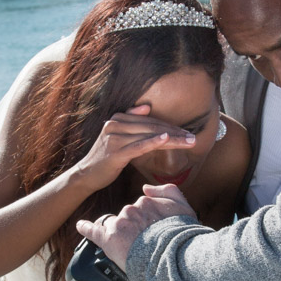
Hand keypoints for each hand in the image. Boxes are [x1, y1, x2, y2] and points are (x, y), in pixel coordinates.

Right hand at [73, 105, 195, 192]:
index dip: (170, 125)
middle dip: (175, 132)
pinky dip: (153, 142)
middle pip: (152, 126)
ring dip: (172, 138)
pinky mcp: (116, 153)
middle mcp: (115, 125)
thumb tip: (147, 106)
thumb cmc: (105, 156)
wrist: (87, 174)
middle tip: (193, 137)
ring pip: (149, 136)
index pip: (150, 120)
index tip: (186, 131)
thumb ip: (130, 120)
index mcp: (117, 118)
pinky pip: (139, 146)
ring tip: (189, 142)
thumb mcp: (117, 135)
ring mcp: (115, 138)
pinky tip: (167, 139)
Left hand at [76, 184, 197, 268]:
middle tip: (144, 242)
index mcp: (144, 202)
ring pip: (114, 226)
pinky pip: (93, 231)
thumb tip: (146, 187)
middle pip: (126, 217)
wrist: (172, 254)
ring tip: (132, 248)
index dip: (144, 219)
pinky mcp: (108, 239)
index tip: (149, 228)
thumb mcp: (183, 206)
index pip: (139, 208)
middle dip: (133, 227)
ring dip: (120, 234)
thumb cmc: (180, 234)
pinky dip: (86, 228)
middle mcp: (130, 210)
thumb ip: (167, 191)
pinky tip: (81, 226)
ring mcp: (118, 224)